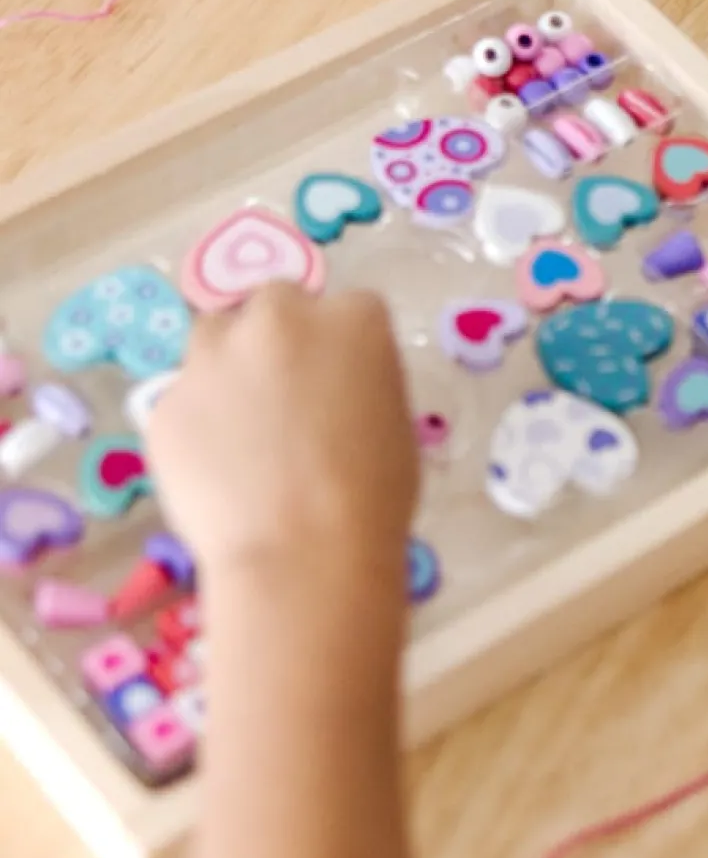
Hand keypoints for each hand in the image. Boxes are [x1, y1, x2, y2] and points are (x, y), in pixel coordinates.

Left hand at [148, 284, 416, 615]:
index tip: (341, 385)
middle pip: (273, 304)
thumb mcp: (393, 419)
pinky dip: (198, 423)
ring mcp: (212, 357)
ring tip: (243, 431)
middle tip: (287, 396)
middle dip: (278, 339)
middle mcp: (278, 319)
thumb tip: (328, 388)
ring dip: (228, 367)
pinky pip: (183, 400)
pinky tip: (218, 470)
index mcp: (352, 318)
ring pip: (215, 338)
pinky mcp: (165, 402)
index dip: (341, 349)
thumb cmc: (374, 495)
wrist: (302, 553)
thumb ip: (358, 379)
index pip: (348, 309)